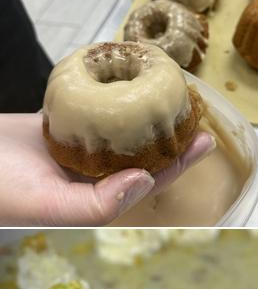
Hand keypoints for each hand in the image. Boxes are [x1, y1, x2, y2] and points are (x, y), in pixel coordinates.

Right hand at [0, 114, 215, 225]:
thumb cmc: (0, 191)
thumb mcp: (50, 206)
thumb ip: (99, 204)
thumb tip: (145, 181)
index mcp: (97, 197)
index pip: (150, 179)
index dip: (179, 163)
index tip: (205, 141)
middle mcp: (91, 174)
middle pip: (142, 152)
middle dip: (171, 135)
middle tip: (198, 111)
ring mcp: (76, 148)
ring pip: (121, 130)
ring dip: (146, 115)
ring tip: (171, 94)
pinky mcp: (57, 123)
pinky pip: (93, 108)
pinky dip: (113, 96)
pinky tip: (132, 82)